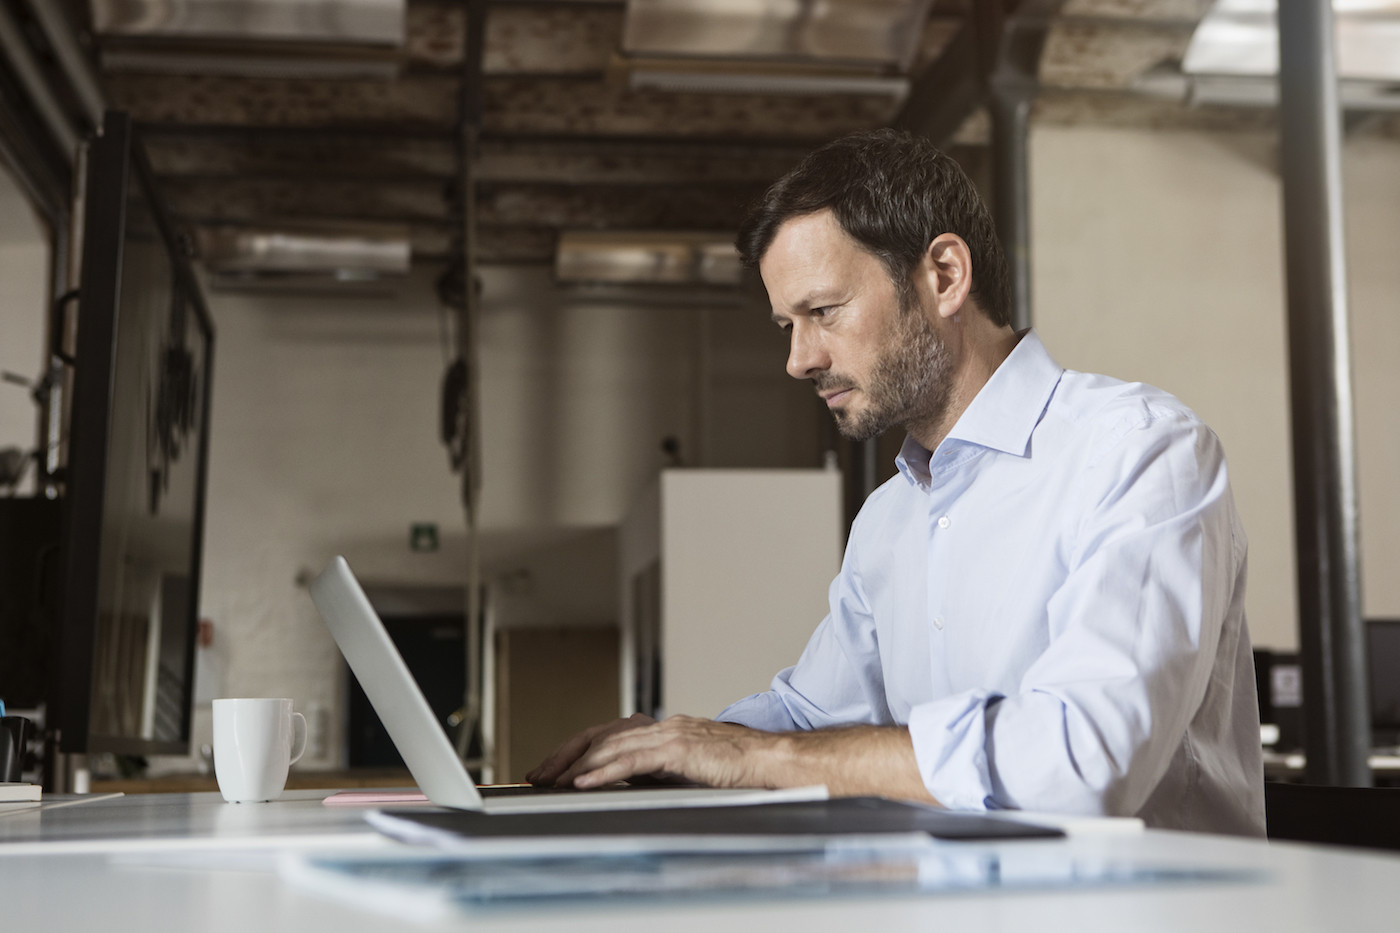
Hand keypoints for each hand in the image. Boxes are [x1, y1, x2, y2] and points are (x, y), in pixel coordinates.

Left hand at [552, 715, 771, 789]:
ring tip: (553, 782)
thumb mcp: (688, 769)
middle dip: (565, 755)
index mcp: (663, 729)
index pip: (608, 734)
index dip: (577, 749)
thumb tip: (626, 784)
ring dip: (577, 765)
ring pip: (611, 745)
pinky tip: (586, 783)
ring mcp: (670, 734)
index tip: (553, 769)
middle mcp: (662, 725)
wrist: (769, 762)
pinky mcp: (679, 749)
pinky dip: (605, 772)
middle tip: (538, 776)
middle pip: (600, 735)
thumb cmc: (737, 769)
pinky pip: (633, 761)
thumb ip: (658, 771)